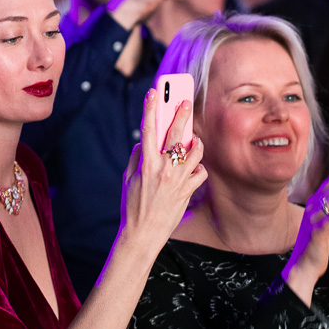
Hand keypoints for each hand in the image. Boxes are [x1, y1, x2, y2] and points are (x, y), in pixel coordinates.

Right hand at [120, 89, 206, 257]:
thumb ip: (137, 157)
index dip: (151, 108)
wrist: (143, 235)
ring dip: (195, 143)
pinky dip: (198, 169)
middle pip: (176, 134)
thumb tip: (145, 142)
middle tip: (185, 101)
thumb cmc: (132, 206)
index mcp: (146, 164)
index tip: (154, 93)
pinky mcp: (188, 191)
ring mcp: (178, 180)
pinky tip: (193, 169)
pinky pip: (200, 173)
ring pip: (195, 152)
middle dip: (181, 114)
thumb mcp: (128, 179)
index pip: (148, 129)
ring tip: (194, 139)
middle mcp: (164, 169)